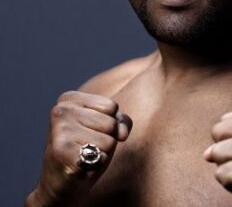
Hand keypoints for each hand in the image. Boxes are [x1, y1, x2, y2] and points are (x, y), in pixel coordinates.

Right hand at [26, 91, 131, 205]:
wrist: (61, 181)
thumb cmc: (86, 148)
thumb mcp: (106, 128)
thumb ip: (121, 122)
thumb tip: (122, 134)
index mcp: (69, 99)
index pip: (112, 106)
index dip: (110, 122)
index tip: (91, 131)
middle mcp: (61, 110)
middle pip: (111, 123)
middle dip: (106, 138)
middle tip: (87, 146)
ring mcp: (60, 130)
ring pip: (109, 141)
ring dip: (101, 152)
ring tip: (84, 154)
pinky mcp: (62, 152)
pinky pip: (101, 156)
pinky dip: (96, 164)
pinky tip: (81, 165)